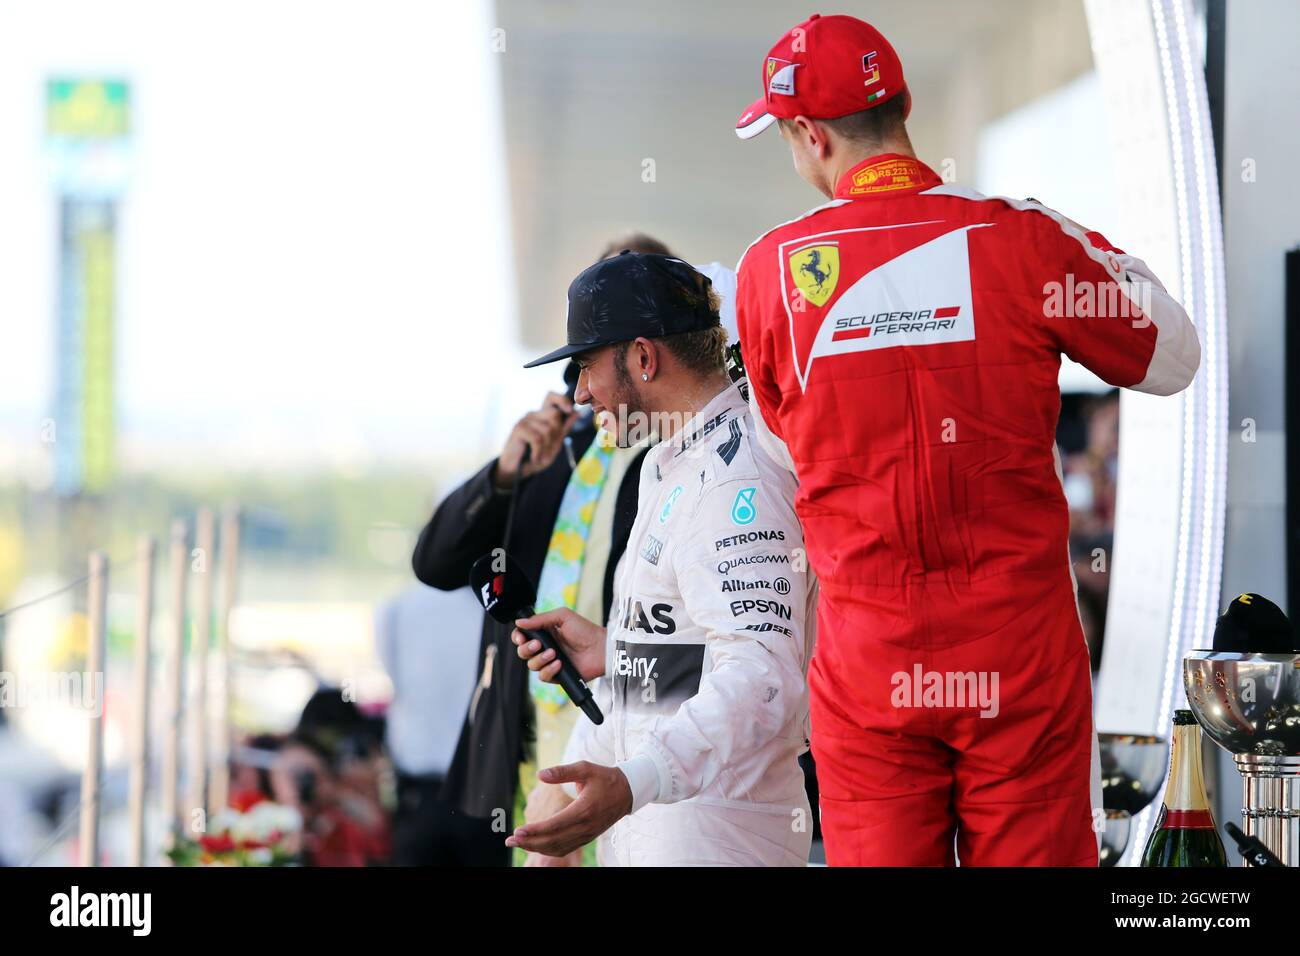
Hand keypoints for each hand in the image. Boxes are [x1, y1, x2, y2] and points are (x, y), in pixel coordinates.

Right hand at [493, 392, 576, 490]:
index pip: (551, 397)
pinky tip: (535, 458)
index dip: (562, 399)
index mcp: (542, 416)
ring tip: (541, 457)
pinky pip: (537, 439)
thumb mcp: (554, 444)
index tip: (570, 410)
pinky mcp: (518, 429)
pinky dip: (538, 452)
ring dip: (547, 448)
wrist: (515, 470)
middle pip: (554, 414)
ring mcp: (525, 421)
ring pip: (547, 429)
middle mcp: (533, 415)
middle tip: (550, 450)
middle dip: (556, 434)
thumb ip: (564, 429)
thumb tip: (576, 414)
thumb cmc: (535, 456)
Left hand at [505, 762, 631, 856]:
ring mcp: (587, 835)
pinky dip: (549, 849)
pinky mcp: (587, 838)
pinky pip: (565, 848)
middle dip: (529, 842)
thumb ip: (562, 771)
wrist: (629, 792)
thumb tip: (540, 774)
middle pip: (553, 840)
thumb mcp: (585, 768)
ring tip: (518, 843)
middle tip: (510, 841)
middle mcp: (585, 827)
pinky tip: (535, 845)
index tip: (518, 831)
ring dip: (536, 847)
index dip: (535, 830)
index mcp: (584, 810)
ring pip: (558, 847)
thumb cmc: (605, 778)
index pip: (555, 825)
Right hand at [512, 607, 605, 680]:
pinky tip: (559, 663)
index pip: (523, 636)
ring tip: (554, 653)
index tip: (521, 637)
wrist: (600, 649)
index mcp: (544, 633)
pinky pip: (543, 676)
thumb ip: (540, 619)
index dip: (518, 638)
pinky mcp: (556, 675)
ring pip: (531, 665)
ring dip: (540, 659)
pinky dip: (549, 670)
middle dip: (526, 649)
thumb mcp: (562, 617)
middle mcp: (544, 647)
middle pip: (523, 652)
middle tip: (538, 645)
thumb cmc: (585, 630)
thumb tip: (519, 622)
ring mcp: (550, 662)